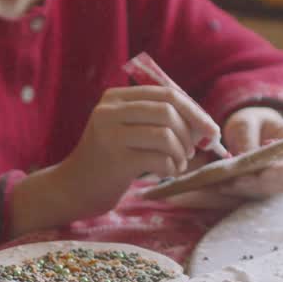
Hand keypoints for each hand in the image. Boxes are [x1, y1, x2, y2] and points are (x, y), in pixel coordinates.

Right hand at [45, 84, 222, 219]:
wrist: (72, 188)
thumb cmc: (107, 161)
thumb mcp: (126, 130)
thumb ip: (156, 120)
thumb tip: (203, 124)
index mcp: (115, 98)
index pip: (166, 93)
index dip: (195, 110)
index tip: (211, 130)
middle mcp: (109, 111)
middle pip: (168, 110)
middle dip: (190, 132)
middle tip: (192, 151)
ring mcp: (110, 135)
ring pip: (165, 134)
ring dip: (181, 153)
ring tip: (178, 164)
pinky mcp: (114, 160)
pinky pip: (158, 159)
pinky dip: (170, 167)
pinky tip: (166, 173)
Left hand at [217, 107, 282, 197]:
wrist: (247, 132)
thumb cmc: (252, 123)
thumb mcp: (246, 123)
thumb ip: (247, 138)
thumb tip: (245, 157)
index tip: (265, 173)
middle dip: (259, 183)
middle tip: (236, 181)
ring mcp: (280, 181)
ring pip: (268, 192)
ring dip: (247, 190)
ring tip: (225, 184)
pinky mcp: (264, 190)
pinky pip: (254, 195)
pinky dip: (238, 193)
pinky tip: (222, 187)